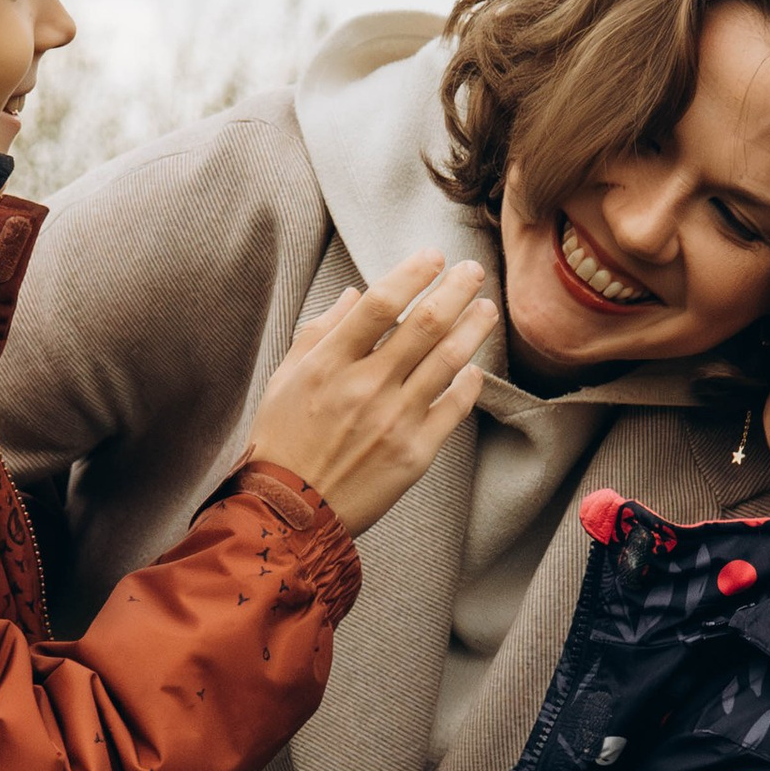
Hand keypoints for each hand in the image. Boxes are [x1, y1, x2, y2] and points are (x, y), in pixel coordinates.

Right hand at [247, 248, 493, 538]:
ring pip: (448, 360)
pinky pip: (453, 408)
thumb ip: (320, 333)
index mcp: (330, 364)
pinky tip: (474, 367)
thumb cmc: (282, 443)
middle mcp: (366, 387)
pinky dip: (469, 382)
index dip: (413, 273)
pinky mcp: (415, 453)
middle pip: (425, 324)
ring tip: (487, 308)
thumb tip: (354, 295)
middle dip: (456, 290)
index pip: (381, 302)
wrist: (290, 514)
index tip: (434, 256)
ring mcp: (395, 420)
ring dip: (473, 328)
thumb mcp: (285, 380)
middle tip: (473, 270)